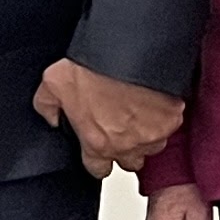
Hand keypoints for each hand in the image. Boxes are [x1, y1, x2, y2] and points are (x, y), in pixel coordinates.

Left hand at [34, 58, 184, 178]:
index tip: (99, 146)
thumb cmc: (91, 66)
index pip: (98, 170)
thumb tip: (51, 117)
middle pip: (130, 162)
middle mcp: (126, 145)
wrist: (127, 50)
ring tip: (138, 114)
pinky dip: (164, 117)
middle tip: (120, 127)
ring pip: (152, 147)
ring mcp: (152, 134)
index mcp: (96, 142)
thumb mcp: (53, 83)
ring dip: (146, 135)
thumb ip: (47, 106)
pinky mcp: (172, 118)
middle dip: (125, 149)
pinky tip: (154, 101)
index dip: (97, 160)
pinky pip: (170, 125)